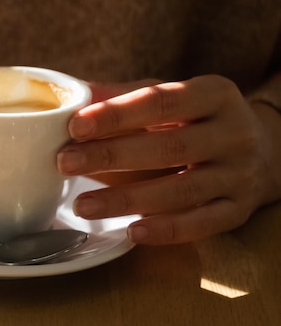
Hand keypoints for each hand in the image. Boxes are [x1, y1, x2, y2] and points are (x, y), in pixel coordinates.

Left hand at [57, 75, 275, 244]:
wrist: (261, 152)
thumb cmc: (196, 121)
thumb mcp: (168, 99)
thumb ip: (123, 96)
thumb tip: (72, 93)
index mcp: (215, 94)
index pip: (161, 101)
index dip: (116, 114)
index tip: (75, 125)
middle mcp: (234, 133)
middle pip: (169, 147)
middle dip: (111, 156)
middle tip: (65, 163)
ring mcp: (240, 174)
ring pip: (181, 190)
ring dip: (127, 200)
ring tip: (81, 205)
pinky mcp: (238, 210)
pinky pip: (202, 224)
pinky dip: (167, 231)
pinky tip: (131, 232)